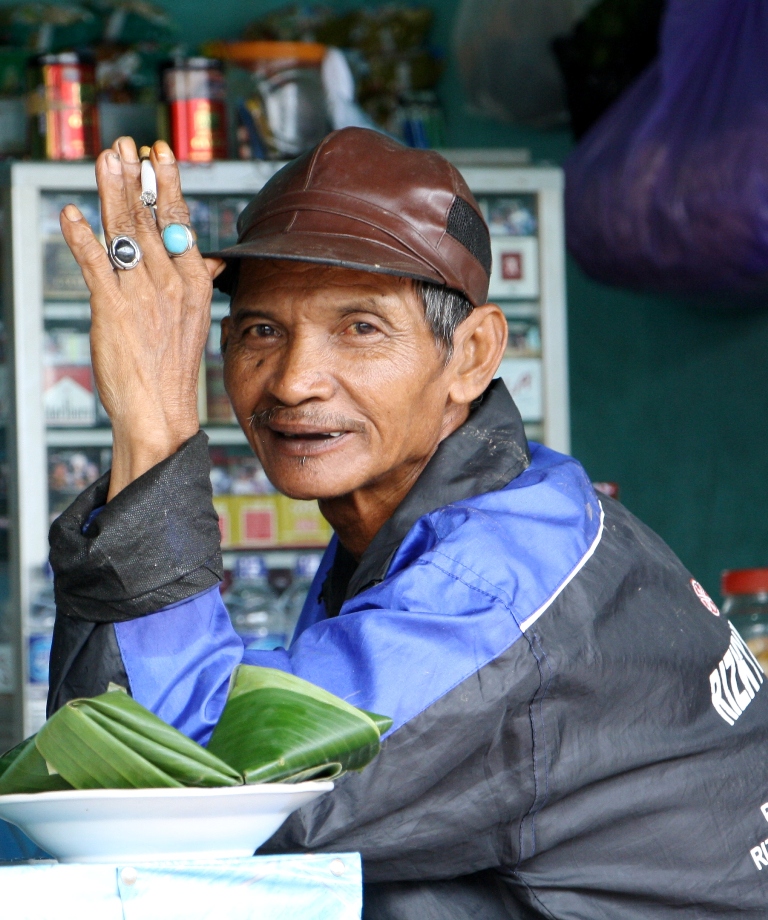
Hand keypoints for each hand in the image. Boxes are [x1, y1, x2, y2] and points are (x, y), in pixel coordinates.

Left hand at [60, 137, 225, 499]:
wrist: (160, 413)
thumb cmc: (172, 372)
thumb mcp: (193, 323)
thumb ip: (197, 284)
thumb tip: (208, 261)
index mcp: (193, 285)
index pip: (180, 222)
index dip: (166, 184)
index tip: (157, 152)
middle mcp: (171, 284)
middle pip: (150, 218)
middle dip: (135, 176)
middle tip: (124, 143)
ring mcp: (143, 295)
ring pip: (125, 231)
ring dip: (111, 192)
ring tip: (103, 159)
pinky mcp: (114, 310)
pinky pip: (96, 263)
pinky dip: (80, 236)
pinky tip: (69, 214)